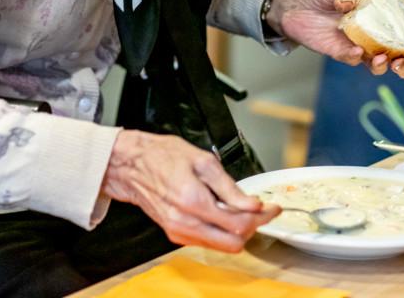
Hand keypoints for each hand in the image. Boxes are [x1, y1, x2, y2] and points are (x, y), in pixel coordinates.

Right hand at [101, 130, 280, 251]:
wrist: (131, 165)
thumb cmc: (162, 156)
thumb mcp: (202, 161)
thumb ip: (229, 186)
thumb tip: (251, 204)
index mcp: (193, 201)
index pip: (239, 223)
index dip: (262, 217)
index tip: (272, 207)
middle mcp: (185, 222)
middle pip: (233, 242)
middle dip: (253, 227)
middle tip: (261, 211)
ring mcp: (179, 231)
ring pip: (221, 246)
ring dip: (237, 231)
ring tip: (241, 209)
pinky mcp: (175, 234)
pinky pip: (207, 242)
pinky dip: (220, 231)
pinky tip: (221, 213)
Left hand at [266, 0, 403, 78]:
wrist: (294, 5)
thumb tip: (349, 4)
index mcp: (382, 17)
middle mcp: (374, 35)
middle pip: (399, 57)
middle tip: (401, 62)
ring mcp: (358, 45)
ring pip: (379, 65)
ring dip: (384, 67)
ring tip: (381, 60)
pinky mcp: (340, 52)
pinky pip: (353, 60)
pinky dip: (357, 58)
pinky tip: (356, 52)